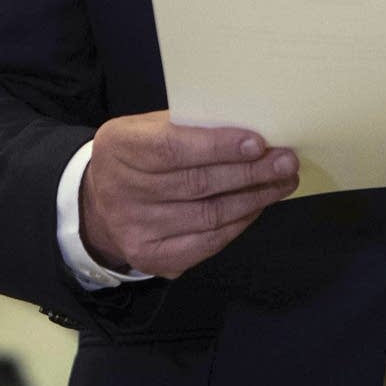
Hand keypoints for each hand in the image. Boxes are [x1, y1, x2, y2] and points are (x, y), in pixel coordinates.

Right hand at [78, 110, 298, 277]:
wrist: (99, 203)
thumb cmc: (138, 156)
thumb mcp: (148, 128)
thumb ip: (189, 127)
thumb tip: (250, 130)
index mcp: (119, 147)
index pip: (173, 147)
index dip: (218, 146)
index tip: (258, 143)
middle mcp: (121, 191)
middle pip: (197, 184)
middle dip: (250, 173)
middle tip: (286, 162)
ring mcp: (136, 229)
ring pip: (208, 216)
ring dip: (254, 199)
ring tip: (282, 182)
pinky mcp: (152, 258)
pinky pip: (207, 242)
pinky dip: (238, 224)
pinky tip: (258, 206)